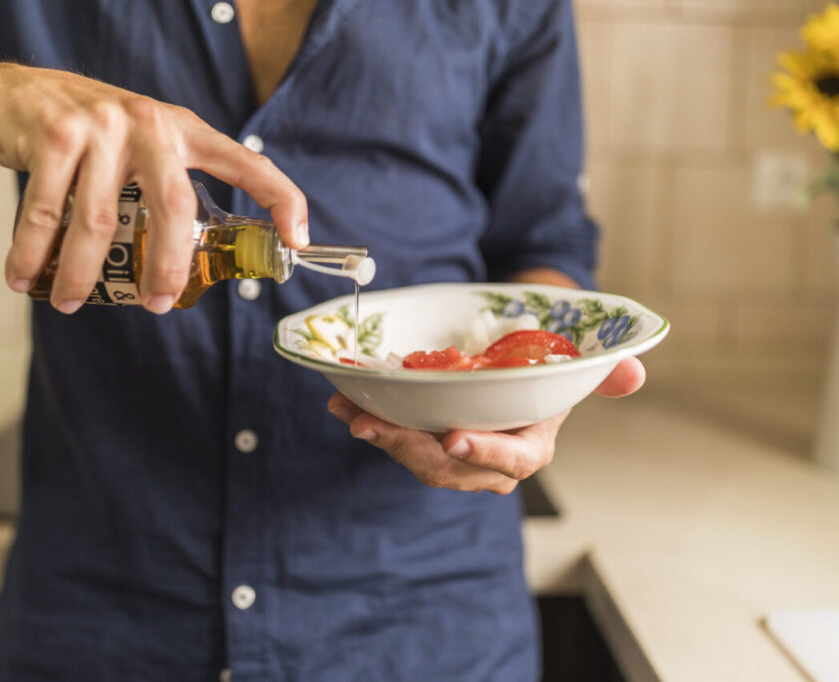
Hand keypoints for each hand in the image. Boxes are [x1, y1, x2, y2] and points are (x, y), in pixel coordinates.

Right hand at [0, 63, 307, 313]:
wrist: (13, 92)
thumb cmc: (88, 137)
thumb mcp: (143, 147)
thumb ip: (168, 186)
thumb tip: (193, 263)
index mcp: (184, 131)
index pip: (247, 161)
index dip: (280, 198)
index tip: (298, 240)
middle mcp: (151, 125)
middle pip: (174, 208)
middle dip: (168, 267)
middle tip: (155, 305)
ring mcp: (102, 126)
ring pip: (102, 220)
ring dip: (82, 271)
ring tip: (69, 302)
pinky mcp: (55, 134)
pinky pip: (48, 210)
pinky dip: (32, 252)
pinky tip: (24, 277)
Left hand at [327, 357, 645, 493]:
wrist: (512, 367)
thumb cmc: (543, 370)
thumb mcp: (574, 368)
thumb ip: (602, 372)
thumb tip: (634, 372)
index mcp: (529, 447)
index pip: (513, 460)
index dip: (485, 453)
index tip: (455, 439)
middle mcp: (487, 459)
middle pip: (449, 467)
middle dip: (410, 450)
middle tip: (377, 428)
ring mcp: (451, 453)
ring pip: (414, 457)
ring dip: (381, 437)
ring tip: (352, 413)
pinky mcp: (421, 439)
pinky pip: (394, 437)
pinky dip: (368, 420)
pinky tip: (341, 403)